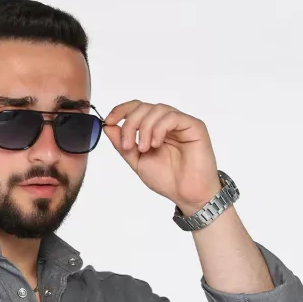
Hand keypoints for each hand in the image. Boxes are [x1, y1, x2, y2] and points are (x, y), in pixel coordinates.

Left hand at [102, 99, 221, 213]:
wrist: (187, 194)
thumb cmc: (167, 179)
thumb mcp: (137, 161)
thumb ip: (123, 144)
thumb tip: (108, 126)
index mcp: (153, 129)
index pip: (136, 109)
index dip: (121, 110)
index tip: (109, 121)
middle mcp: (166, 123)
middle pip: (144, 107)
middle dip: (130, 124)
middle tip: (127, 145)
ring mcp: (180, 123)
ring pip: (157, 109)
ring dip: (145, 128)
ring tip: (144, 149)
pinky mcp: (193, 125)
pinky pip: (172, 117)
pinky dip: (159, 129)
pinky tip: (156, 144)